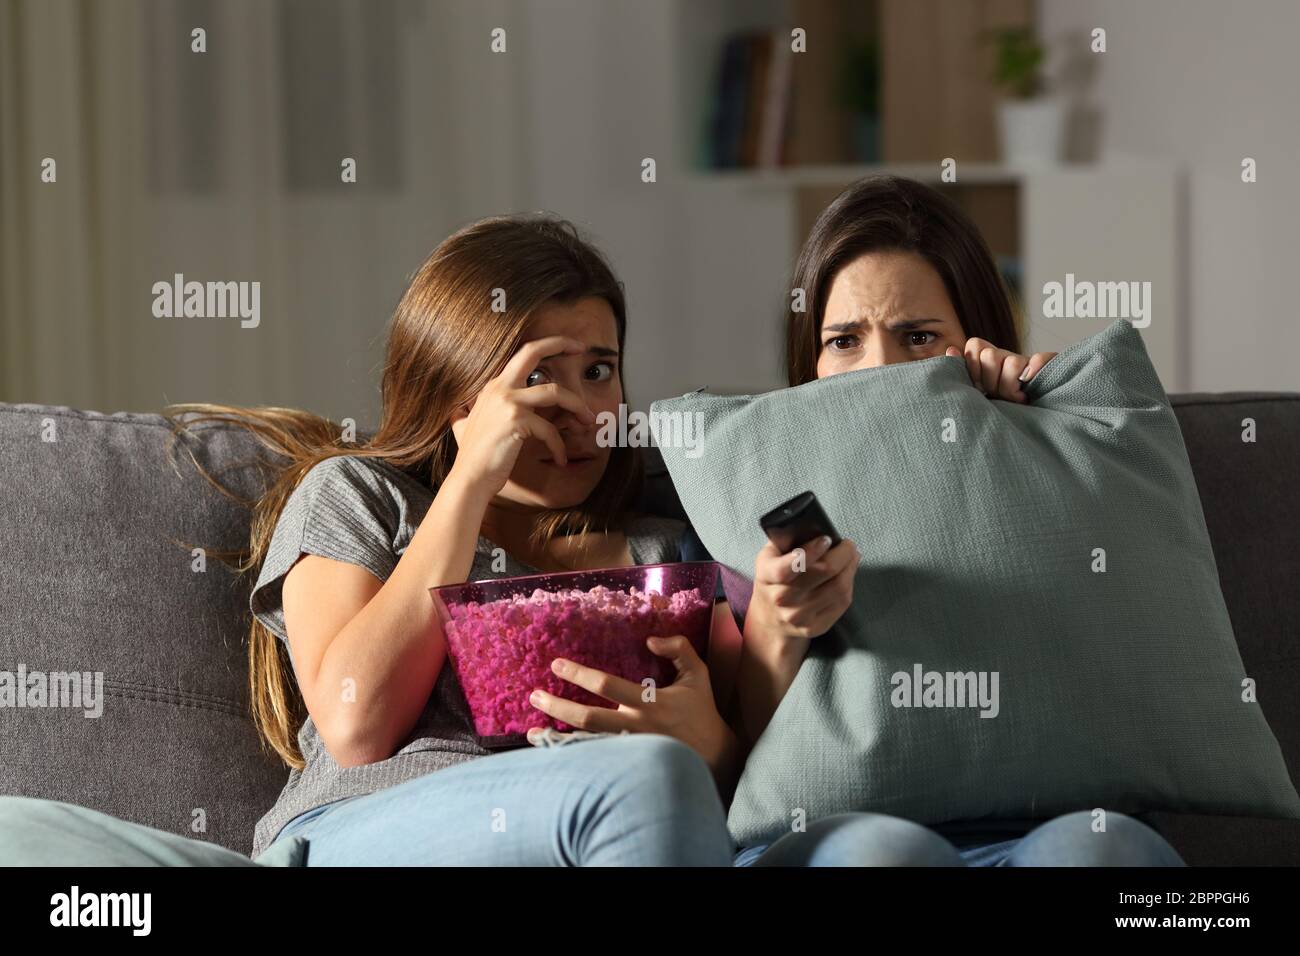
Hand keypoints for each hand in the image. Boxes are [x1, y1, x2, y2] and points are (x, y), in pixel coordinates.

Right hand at [445, 334, 596, 496]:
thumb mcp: (466, 426)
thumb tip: (461, 412)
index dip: (547, 345)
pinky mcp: (516, 420)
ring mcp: (507, 402)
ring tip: (588, 421)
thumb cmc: (474, 458)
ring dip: (577, 406)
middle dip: (560, 344)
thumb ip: (469, 413)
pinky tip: (561, 460)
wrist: (469, 480)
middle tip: (582, 349)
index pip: (522, 355)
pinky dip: (559, 446)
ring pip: (554, 392)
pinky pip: (550, 430)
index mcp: (494, 386)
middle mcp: (499, 388)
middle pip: (532, 352)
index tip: (569, 345)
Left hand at [527, 636, 734, 772]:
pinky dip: (573, 756)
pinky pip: (595, 760)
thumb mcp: (698, 673)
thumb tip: (650, 639)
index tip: (556, 665)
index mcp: (650, 702)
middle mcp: (636, 726)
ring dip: (558, 738)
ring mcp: (630, 749)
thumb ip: (679, 649)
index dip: (579, 674)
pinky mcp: (628, 766)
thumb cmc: (701, 711)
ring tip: (532, 731)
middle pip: (588, 718)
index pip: (607, 685)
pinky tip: (552, 751)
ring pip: (587, 744)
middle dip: (558, 707)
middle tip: (534, 696)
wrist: (715, 756)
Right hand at [748, 534, 857, 643]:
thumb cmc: (773, 580)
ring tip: (852, 556)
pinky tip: (847, 574)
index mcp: (767, 576)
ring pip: (838, 587)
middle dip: (843, 553)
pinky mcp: (815, 626)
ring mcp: (799, 615)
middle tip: (848, 544)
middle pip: (823, 572)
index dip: (811, 551)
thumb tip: (814, 525)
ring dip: (851, 567)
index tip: (826, 539)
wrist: (771, 619)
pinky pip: (842, 602)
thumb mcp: (769, 556)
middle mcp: (781, 598)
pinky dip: (849, 583)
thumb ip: (786, 539)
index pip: (787, 566)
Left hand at [946, 338, 1055, 403]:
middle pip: (990, 356)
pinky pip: (1038, 360)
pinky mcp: (1048, 364)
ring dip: (1010, 388)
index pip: (975, 345)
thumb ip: (963, 372)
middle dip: (991, 382)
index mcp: (989, 360)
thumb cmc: (1000, 409)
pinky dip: (1034, 371)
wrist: (1032, 421)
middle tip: (998, 396)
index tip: (979, 386)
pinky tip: (1029, 389)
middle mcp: (1008, 357)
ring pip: (1011, 363)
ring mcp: (1028, 361)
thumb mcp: (978, 393)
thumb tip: (950, 350)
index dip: (974, 368)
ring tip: (1015, 400)